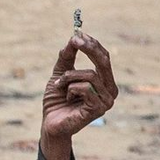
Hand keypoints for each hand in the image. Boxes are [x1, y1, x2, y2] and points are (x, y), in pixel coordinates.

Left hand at [40, 33, 116, 159]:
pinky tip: (67, 98)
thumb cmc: (57, 101)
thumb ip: (67, 58)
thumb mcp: (60, 75)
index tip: (78, 34)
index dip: (92, 44)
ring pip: (90, 74)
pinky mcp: (98, 109)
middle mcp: (110, 90)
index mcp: (105, 81)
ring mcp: (106, 100)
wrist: (50, 125)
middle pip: (104, 61)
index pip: (104, 58)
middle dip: (89, 48)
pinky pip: (85, 88)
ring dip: (70, 77)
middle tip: (75, 40)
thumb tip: (73, 38)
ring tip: (60, 86)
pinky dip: (71, 89)